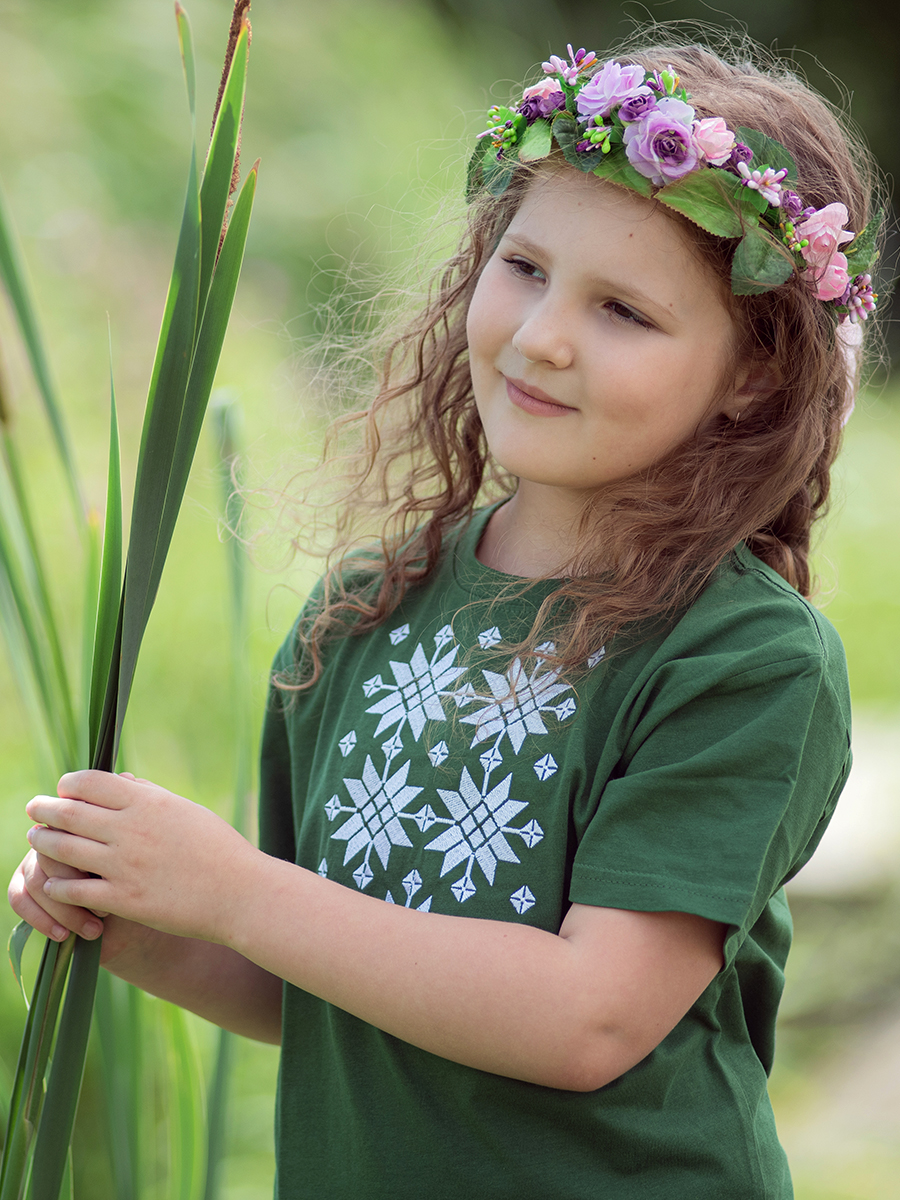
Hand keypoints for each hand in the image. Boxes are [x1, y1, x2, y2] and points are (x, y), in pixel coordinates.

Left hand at [25, 770, 260, 945]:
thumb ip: (151, 795)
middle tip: (34, 809)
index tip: (64, 789)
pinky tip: (55, 883)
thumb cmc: (219, 848)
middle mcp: (131, 829)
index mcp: (148, 802)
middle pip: (70, 812)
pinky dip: (59, 884)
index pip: (90, 782)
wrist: (239, 892)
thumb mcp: (186, 810)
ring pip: (64, 849)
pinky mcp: (124, 900)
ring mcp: (125, 865)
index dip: (70, 784)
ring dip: (44, 842)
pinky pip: (75, 890)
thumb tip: (124, 780)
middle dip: (45, 809)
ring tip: (36, 839)